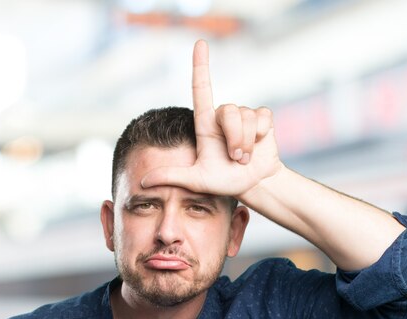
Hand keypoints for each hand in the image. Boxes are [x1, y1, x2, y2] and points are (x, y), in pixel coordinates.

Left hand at [141, 40, 282, 201]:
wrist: (252, 186)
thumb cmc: (224, 182)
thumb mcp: (195, 180)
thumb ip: (171, 177)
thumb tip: (143, 181)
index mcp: (206, 125)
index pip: (201, 89)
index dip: (201, 66)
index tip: (200, 43)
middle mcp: (223, 117)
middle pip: (229, 111)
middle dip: (234, 139)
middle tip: (234, 159)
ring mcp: (244, 117)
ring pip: (246, 117)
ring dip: (245, 143)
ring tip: (243, 158)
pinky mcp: (263, 119)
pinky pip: (262, 119)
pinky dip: (259, 137)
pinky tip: (257, 146)